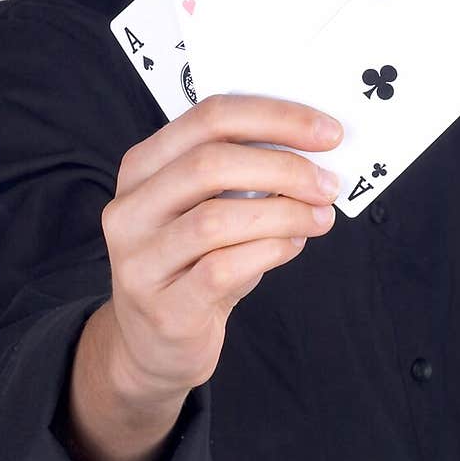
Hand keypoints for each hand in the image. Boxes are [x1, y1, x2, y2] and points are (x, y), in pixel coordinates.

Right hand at [101, 93, 342, 402]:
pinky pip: (223, 269)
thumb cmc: (196, 263)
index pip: (209, 117)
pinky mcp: (162, 307)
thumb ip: (246, 176)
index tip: (328, 132)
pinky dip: (271, 251)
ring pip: (216, 219)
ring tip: (320, 217)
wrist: (157, 343)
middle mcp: (130, 208)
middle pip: (210, 163)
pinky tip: (293, 246)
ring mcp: (139, 260)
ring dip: (284, 213)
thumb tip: (316, 154)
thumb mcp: (210, 208)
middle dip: (284, 167)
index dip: (276, 118)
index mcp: (143, 166)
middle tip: (328, 183)